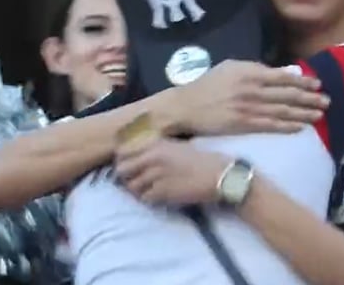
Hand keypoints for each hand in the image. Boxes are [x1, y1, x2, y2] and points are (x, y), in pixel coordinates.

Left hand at [114, 137, 231, 205]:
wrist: (222, 176)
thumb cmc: (204, 161)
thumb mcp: (178, 147)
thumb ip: (157, 149)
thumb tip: (137, 157)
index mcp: (157, 143)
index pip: (122, 151)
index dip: (123, 161)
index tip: (130, 167)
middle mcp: (153, 156)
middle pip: (122, 170)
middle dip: (127, 177)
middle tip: (138, 182)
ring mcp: (156, 174)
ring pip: (132, 187)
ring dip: (140, 191)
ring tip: (153, 190)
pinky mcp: (162, 191)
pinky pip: (145, 198)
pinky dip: (151, 199)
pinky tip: (163, 196)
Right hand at [158, 60, 328, 135]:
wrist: (185, 106)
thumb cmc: (208, 85)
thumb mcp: (231, 68)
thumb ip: (255, 68)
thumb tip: (281, 72)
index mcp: (250, 73)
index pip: (283, 76)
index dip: (303, 80)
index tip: (317, 83)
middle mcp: (252, 90)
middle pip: (288, 94)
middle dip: (310, 98)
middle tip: (327, 101)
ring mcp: (249, 108)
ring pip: (283, 111)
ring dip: (304, 113)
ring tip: (320, 115)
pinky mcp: (244, 125)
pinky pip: (271, 125)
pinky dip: (288, 126)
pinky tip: (301, 127)